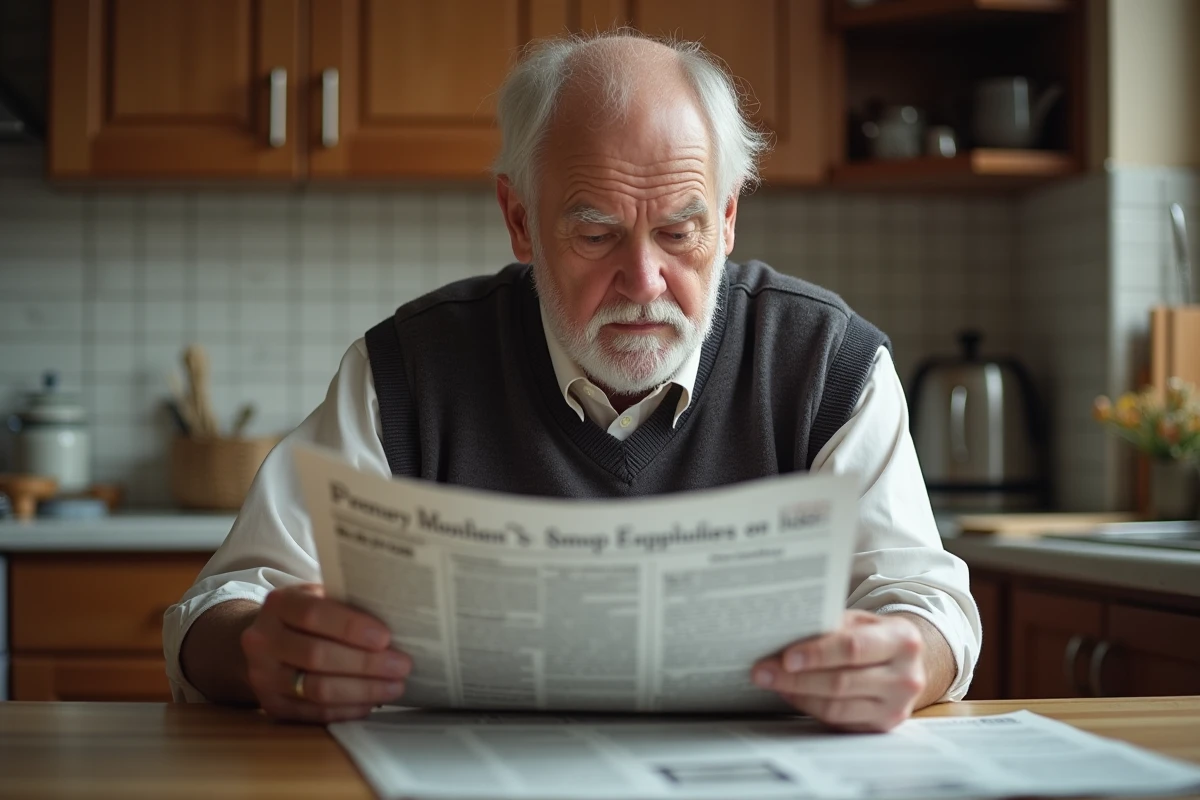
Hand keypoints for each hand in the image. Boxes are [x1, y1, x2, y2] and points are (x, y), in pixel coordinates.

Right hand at [240, 584, 410, 722]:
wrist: (265, 643)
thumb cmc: (307, 617)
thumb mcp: (319, 597)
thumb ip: (346, 604)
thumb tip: (398, 618)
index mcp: (279, 604)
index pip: (314, 614)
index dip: (351, 627)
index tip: (386, 638)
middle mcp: (262, 640)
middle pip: (318, 655)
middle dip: (366, 663)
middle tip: (402, 666)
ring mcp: (262, 676)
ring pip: (317, 689)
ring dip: (362, 690)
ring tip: (394, 687)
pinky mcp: (271, 705)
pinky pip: (314, 713)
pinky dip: (347, 709)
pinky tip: (371, 703)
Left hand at [751, 610, 925, 731]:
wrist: (908, 664)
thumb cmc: (876, 637)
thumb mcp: (861, 621)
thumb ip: (831, 627)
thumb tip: (785, 636)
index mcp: (903, 640)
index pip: (853, 648)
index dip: (816, 654)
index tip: (785, 657)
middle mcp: (905, 677)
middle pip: (840, 682)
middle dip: (795, 678)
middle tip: (764, 671)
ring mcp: (896, 707)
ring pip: (836, 707)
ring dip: (797, 695)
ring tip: (772, 682)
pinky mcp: (882, 726)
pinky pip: (838, 721)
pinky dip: (809, 707)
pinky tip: (792, 694)